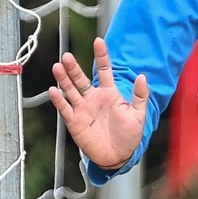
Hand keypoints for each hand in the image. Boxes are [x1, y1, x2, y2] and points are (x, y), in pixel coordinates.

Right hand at [48, 37, 149, 171]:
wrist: (118, 156)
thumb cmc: (129, 135)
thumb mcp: (138, 114)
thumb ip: (140, 96)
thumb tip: (143, 77)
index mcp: (110, 93)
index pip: (105, 70)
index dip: (102, 56)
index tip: (99, 42)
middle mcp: (94, 98)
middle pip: (81, 79)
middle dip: (74, 68)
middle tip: (68, 56)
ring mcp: (83, 109)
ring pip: (71, 90)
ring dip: (64, 79)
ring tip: (58, 67)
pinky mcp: (75, 121)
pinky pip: (65, 108)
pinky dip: (59, 100)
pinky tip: (54, 90)